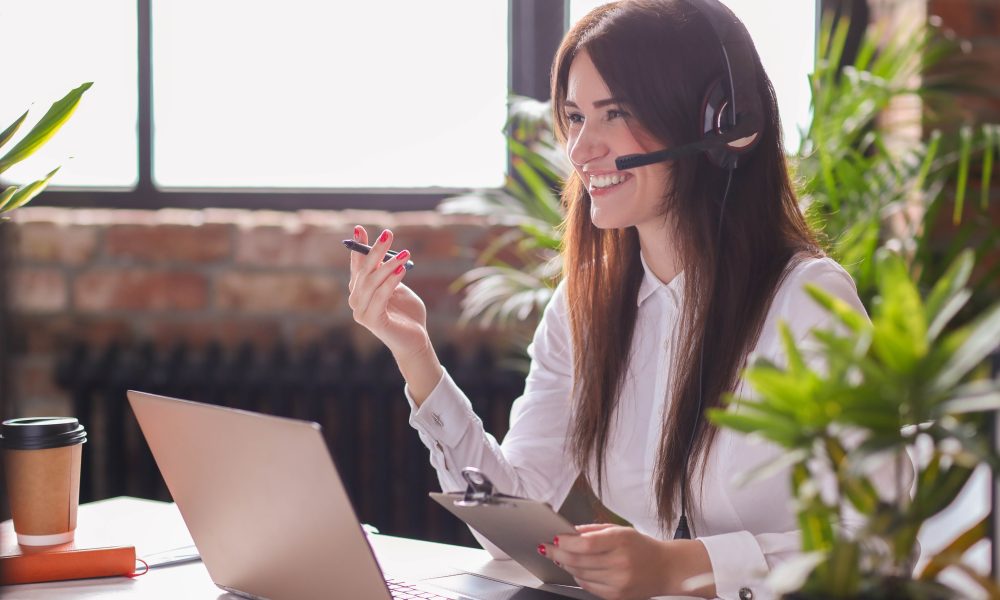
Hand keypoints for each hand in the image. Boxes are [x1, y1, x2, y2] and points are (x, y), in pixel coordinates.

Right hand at [347, 225, 429, 358]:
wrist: (416, 340)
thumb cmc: (407, 313)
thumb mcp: (398, 287)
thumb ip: (389, 273)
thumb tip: (387, 253)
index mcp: (361, 291)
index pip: (357, 265)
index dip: (358, 246)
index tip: (359, 228)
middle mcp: (356, 300)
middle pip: (364, 271)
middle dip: (375, 250)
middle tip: (388, 234)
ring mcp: (361, 312)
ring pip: (372, 282)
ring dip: (388, 265)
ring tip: (405, 253)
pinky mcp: (371, 321)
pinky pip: (381, 297)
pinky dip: (391, 282)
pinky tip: (402, 270)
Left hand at [540, 524, 713, 599]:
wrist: (666, 569)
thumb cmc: (642, 547)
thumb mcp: (621, 530)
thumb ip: (594, 530)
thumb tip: (569, 532)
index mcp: (622, 541)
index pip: (585, 544)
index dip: (565, 542)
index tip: (554, 538)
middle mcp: (620, 562)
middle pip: (579, 560)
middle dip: (558, 554)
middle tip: (546, 548)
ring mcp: (618, 582)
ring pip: (580, 574)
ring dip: (566, 565)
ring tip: (560, 557)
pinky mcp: (617, 596)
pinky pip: (588, 586)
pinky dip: (578, 577)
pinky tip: (576, 570)